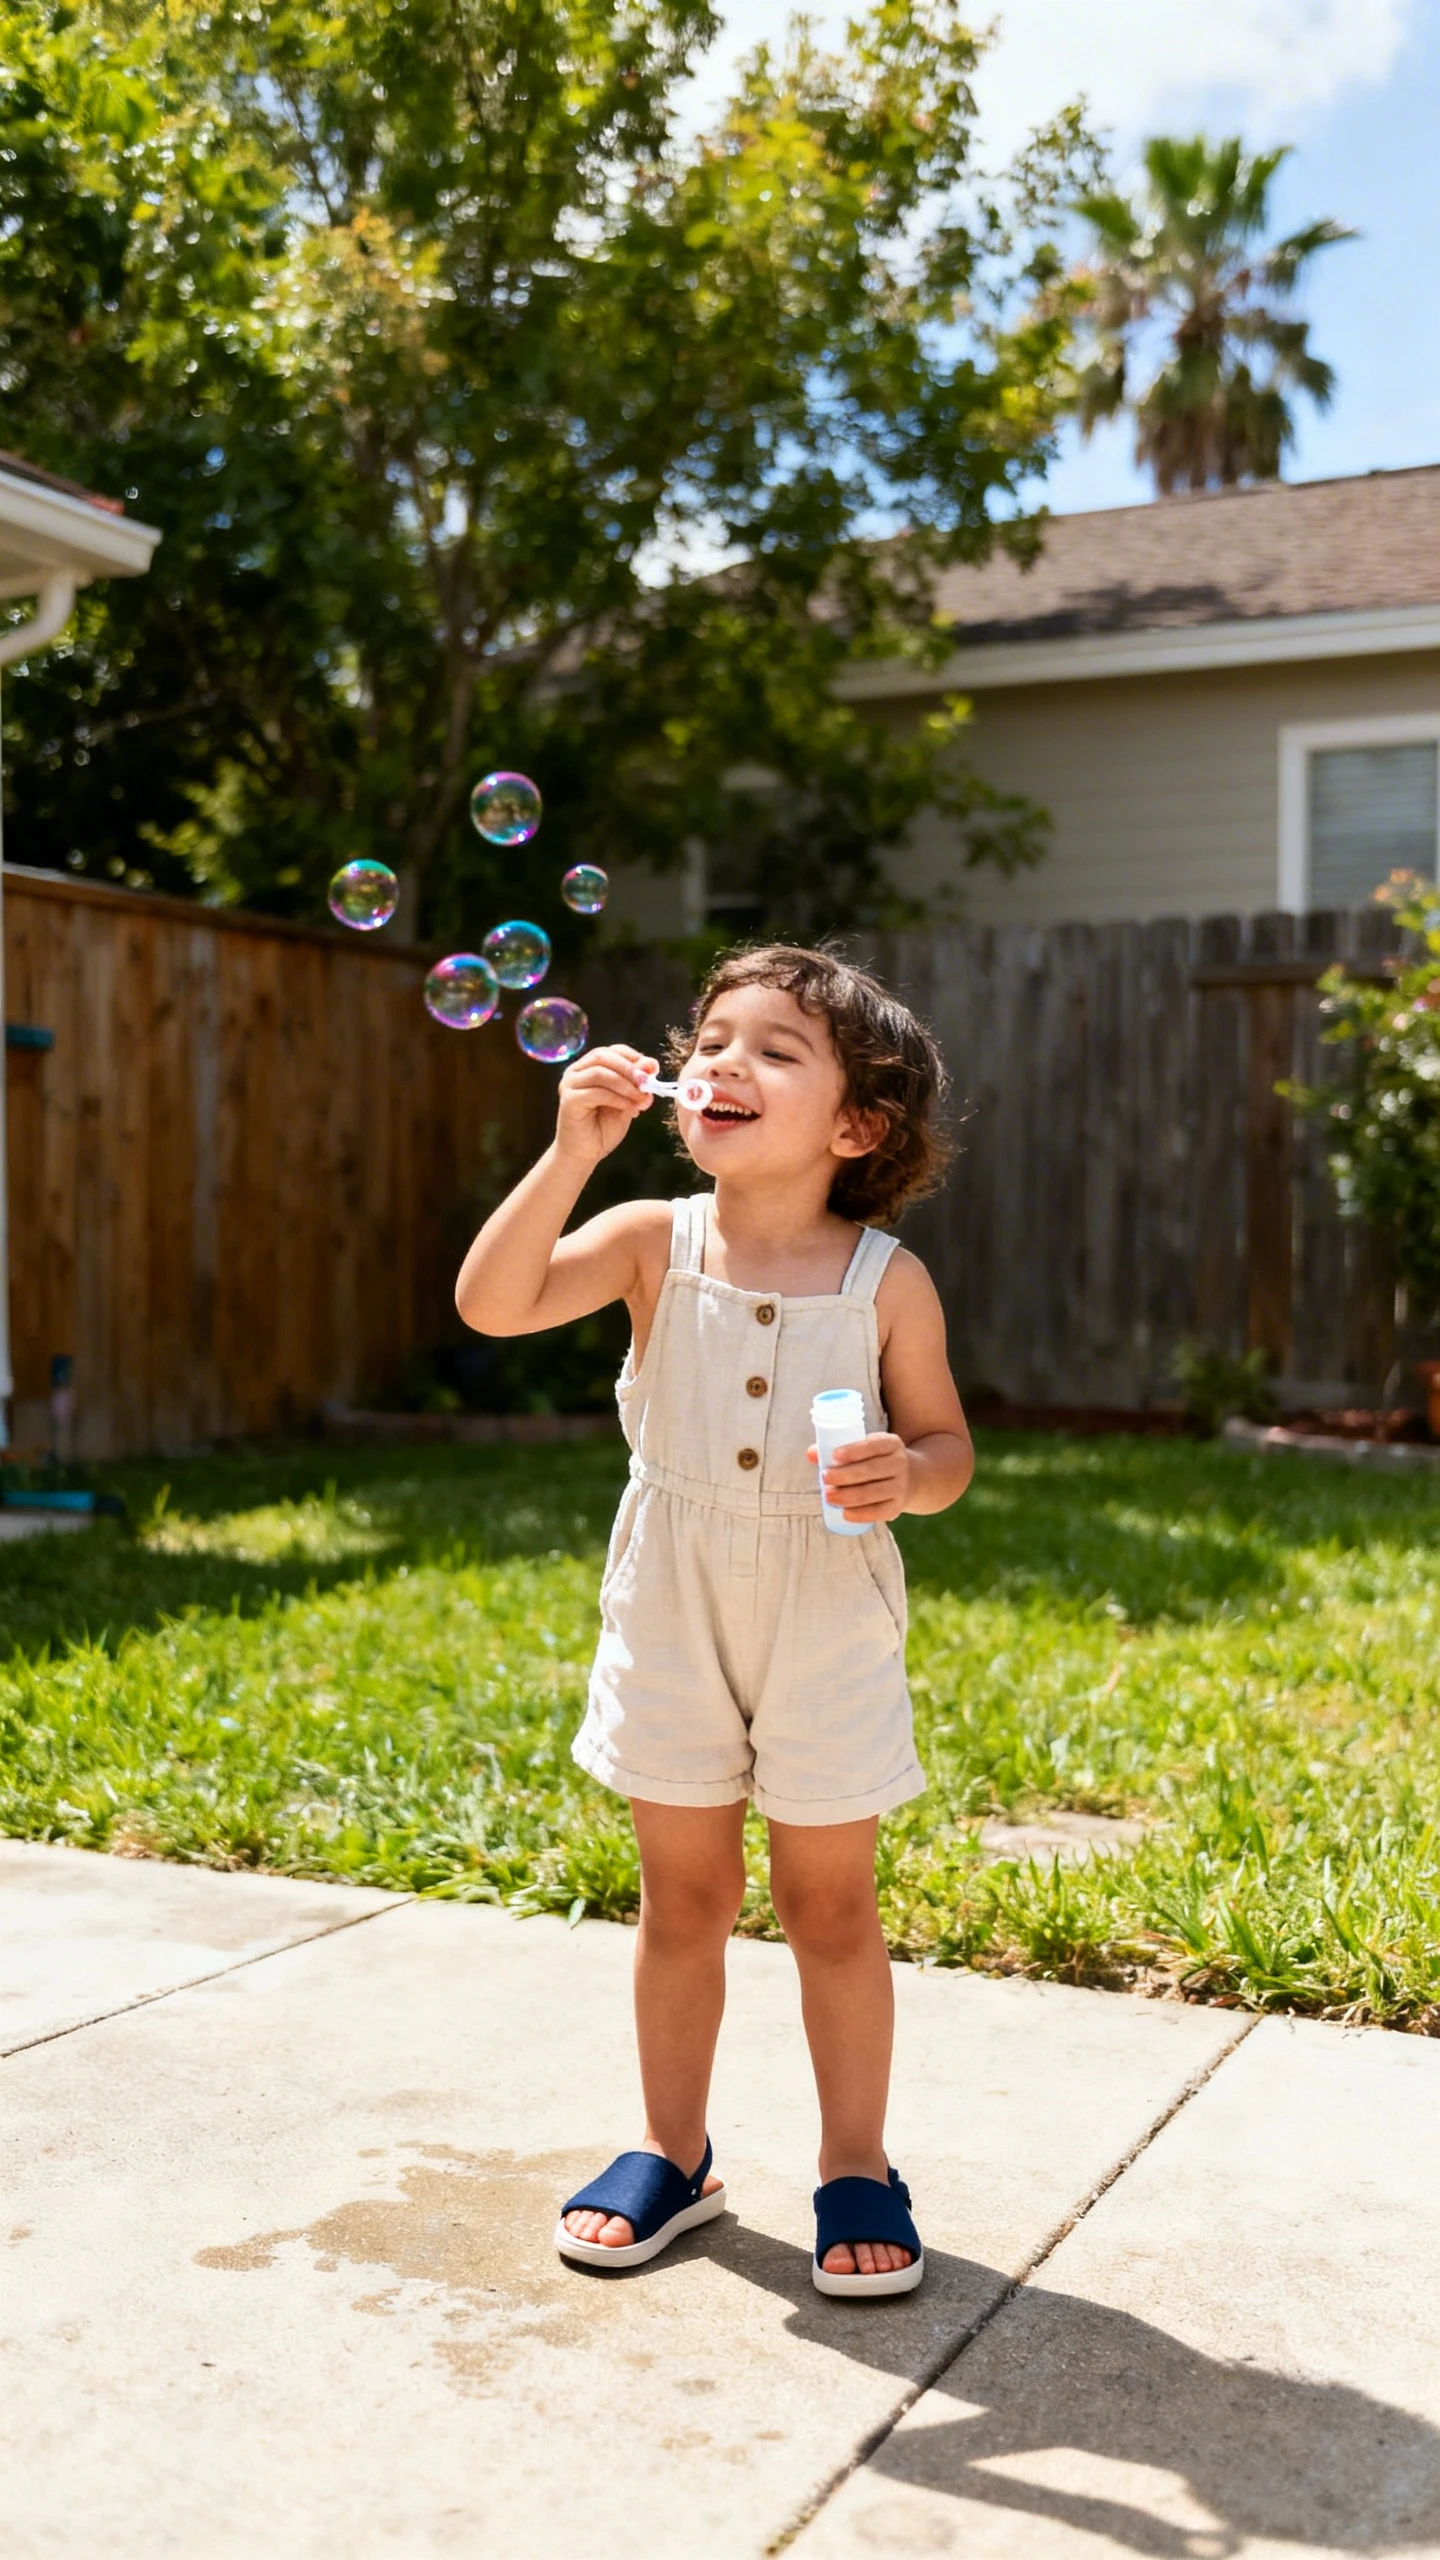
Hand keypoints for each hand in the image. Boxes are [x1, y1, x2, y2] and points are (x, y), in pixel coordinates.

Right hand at [554, 1046, 655, 1166]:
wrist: (585, 1154)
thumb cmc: (603, 1128)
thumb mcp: (626, 1102)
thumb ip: (636, 1084)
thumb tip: (651, 1064)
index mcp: (589, 1067)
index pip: (611, 1051)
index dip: (633, 1056)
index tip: (653, 1069)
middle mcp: (576, 1072)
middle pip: (603, 1057)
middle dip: (630, 1069)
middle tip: (647, 1083)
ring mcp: (569, 1085)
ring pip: (600, 1073)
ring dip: (626, 1085)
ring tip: (641, 1099)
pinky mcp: (568, 1100)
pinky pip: (596, 1093)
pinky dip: (617, 1098)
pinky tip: (629, 1108)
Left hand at [807, 1431, 911, 1523]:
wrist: (909, 1478)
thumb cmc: (875, 1460)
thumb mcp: (865, 1448)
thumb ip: (838, 1450)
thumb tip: (811, 1454)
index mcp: (891, 1444)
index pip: (873, 1445)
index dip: (854, 1451)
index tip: (834, 1456)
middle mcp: (900, 1463)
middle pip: (871, 1470)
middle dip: (845, 1476)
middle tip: (824, 1478)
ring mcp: (900, 1486)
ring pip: (873, 1493)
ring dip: (848, 1496)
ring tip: (828, 1497)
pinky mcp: (897, 1506)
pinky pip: (878, 1512)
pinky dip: (861, 1514)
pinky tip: (845, 1513)